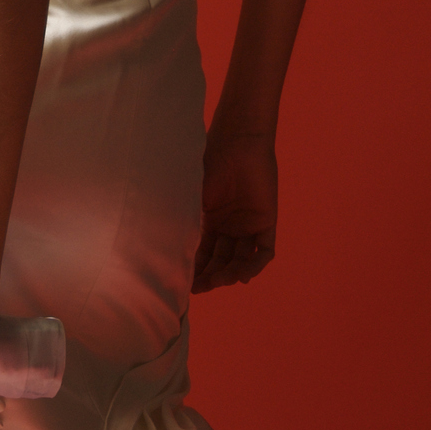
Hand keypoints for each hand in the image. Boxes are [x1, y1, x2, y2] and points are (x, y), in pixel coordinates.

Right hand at [192, 131, 277, 291]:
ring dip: (230, 274)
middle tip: (199, 287)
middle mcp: (231, 225)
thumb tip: (163, 250)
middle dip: (211, 276)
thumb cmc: (210, 162)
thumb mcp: (191, 196)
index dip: (196, 270)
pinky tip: (241, 275)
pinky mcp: (267, 221)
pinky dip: (255, 266)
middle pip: (222, 260)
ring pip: (241, 260)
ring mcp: (249, 224)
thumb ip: (183, 221)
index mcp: (212, 219)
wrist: (236, 141)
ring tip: (217, 281)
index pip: (205, 253)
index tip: (185, 285)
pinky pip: (264, 251)